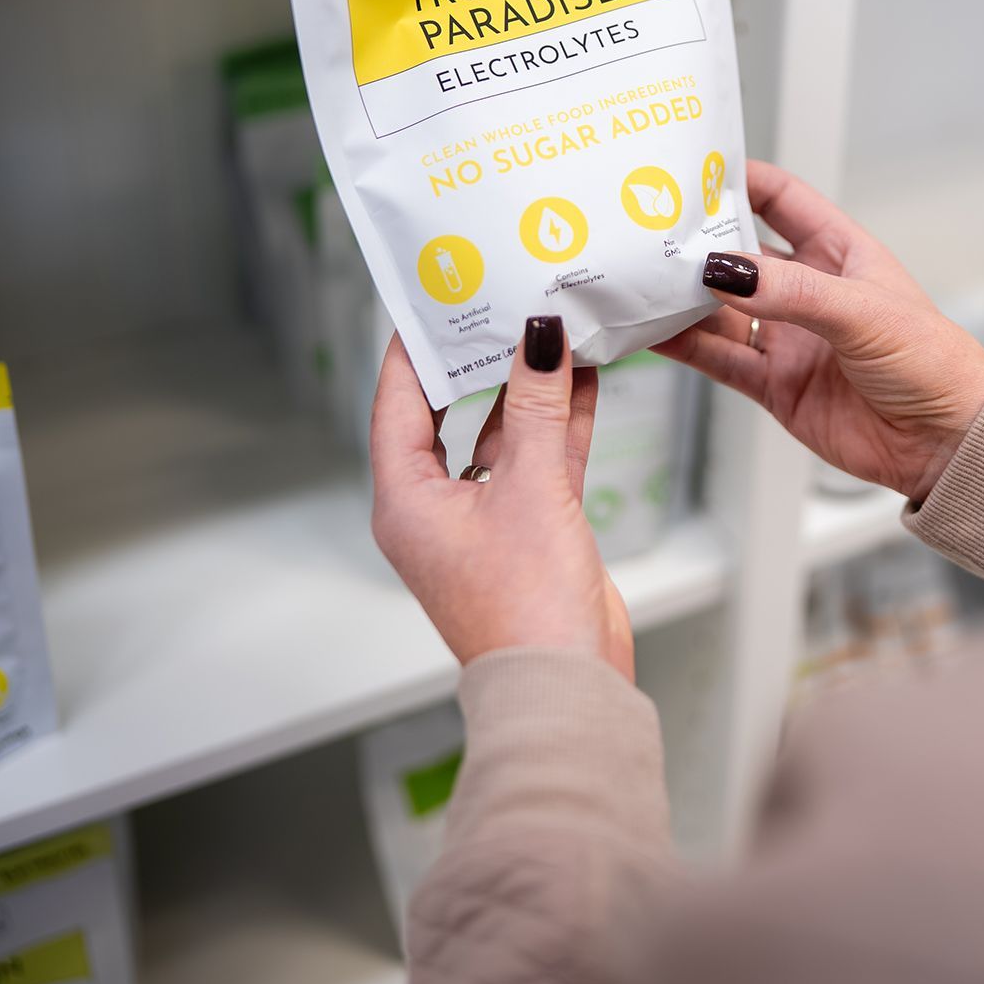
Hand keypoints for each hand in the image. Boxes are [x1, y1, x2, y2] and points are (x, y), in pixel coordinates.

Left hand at [370, 316, 633, 677]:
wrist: (568, 687)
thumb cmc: (525, 610)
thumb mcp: (532, 490)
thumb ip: (539, 406)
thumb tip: (540, 335)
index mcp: (407, 499)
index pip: (398, 401)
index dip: (417, 346)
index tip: (436, 296)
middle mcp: (437, 505)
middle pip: (450, 410)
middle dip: (481, 359)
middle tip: (500, 299)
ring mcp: (486, 517)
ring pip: (504, 432)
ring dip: (530, 386)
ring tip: (554, 325)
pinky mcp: (530, 528)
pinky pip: (540, 459)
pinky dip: (560, 421)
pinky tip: (585, 376)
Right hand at [657, 161, 983, 504]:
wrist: (946, 444)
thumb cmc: (932, 362)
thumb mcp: (863, 311)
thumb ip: (792, 291)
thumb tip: (724, 270)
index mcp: (839, 251)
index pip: (781, 198)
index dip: (739, 179)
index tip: (692, 168)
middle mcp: (807, 289)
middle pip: (740, 252)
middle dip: (697, 239)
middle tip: (649, 226)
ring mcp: (788, 337)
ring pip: (721, 308)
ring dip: (684, 296)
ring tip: (639, 278)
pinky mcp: (775, 384)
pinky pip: (720, 358)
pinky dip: (685, 346)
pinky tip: (653, 332)